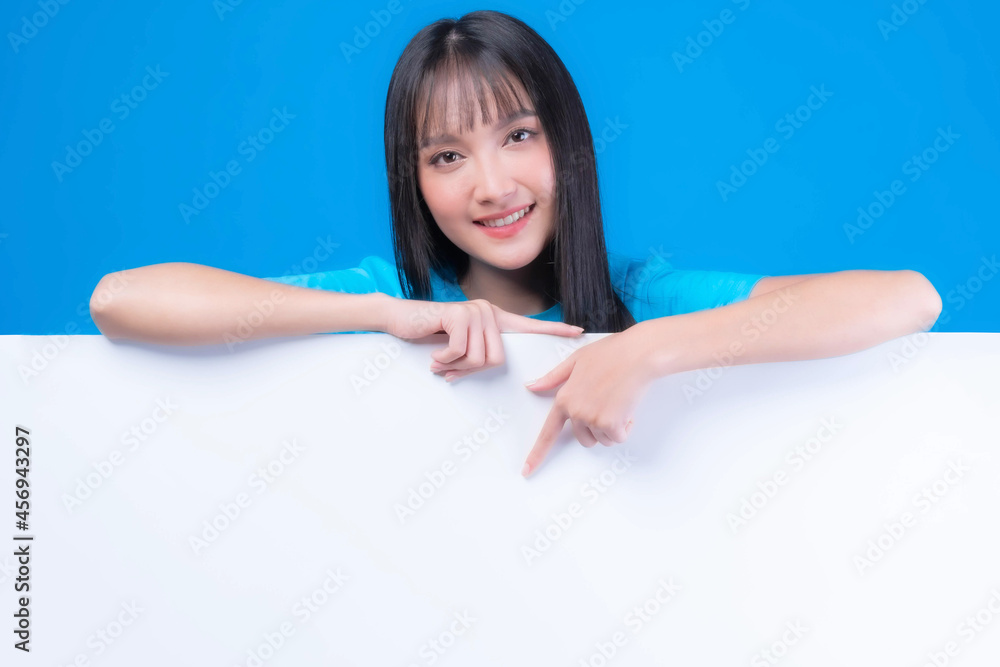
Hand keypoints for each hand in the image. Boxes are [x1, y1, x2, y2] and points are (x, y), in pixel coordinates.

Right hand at [386, 298, 584, 380]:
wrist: (401, 319)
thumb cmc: (431, 337)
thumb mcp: (460, 349)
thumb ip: (479, 354)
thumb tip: (490, 366)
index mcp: (495, 320)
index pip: (530, 326)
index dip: (555, 331)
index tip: (579, 332)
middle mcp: (489, 312)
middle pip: (496, 359)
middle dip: (469, 371)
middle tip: (449, 366)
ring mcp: (475, 310)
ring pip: (478, 358)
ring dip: (454, 366)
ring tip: (440, 358)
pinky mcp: (458, 314)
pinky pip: (461, 352)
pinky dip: (445, 359)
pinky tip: (434, 352)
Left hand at [521, 327, 657, 475]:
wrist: (638, 355)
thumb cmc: (611, 353)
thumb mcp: (576, 360)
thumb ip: (553, 377)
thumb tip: (531, 386)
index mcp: (564, 398)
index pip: (548, 433)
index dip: (537, 454)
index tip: (527, 470)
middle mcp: (575, 411)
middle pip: (584, 438)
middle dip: (597, 428)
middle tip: (608, 405)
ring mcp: (592, 418)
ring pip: (603, 439)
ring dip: (613, 427)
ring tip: (618, 402)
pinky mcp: (611, 424)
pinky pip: (619, 437)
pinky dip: (626, 427)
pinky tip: (627, 406)